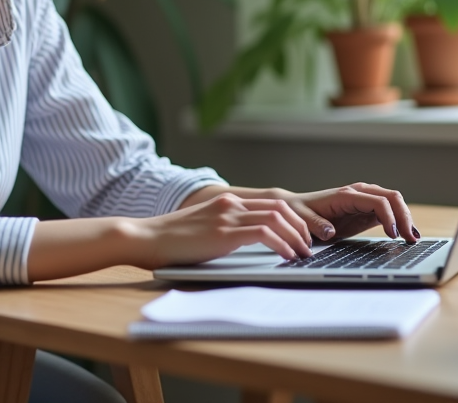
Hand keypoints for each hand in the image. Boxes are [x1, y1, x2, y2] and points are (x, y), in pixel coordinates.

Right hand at [125, 193, 313, 268]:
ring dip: (295, 237)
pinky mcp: (224, 232)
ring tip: (302, 254)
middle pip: (280, 207)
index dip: (293, 219)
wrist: (148, 238)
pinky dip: (281, 244)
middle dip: (300, 227)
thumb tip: (249, 242)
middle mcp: (230, 204)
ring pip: (277, 218)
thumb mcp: (204, 228)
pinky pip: (264, 233)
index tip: (301, 237)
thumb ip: (226, 228)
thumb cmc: (172, 240)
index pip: (271, 203)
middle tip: (308, 246)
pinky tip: (286, 255)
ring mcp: (227, 216)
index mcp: (227, 201)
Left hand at [271, 183, 419, 243]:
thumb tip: (330, 231)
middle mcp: (358, 193)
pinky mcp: (367, 208)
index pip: (376, 201)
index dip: (388, 217)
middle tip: (410, 239)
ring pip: (394, 201)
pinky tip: (407, 234)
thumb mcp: (302, 220)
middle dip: (404, 216)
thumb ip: (315, 225)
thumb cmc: (299, 213)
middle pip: (391, 197)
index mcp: (345, 195)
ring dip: (406, 217)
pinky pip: (389, 209)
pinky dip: (400, 220)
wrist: (295, 208)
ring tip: (413, 239)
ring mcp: (365, 199)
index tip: (393, 235)